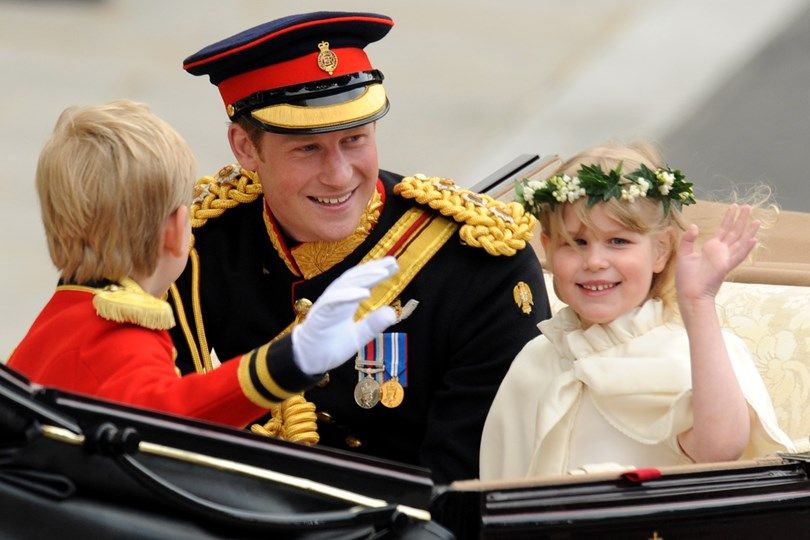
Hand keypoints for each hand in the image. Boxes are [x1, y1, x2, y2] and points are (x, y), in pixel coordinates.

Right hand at [292, 257, 398, 374]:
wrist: (309, 360)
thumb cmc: (331, 345)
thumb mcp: (358, 336)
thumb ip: (373, 324)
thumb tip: (393, 313)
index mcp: (347, 301)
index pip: (363, 282)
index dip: (378, 271)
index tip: (395, 265)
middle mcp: (338, 298)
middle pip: (356, 277)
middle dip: (373, 268)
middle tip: (392, 261)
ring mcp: (328, 304)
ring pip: (345, 284)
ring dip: (364, 277)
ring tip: (382, 273)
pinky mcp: (320, 313)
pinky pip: (334, 300)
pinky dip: (348, 294)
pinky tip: (364, 292)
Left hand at [676, 204, 758, 301]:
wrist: (689, 293)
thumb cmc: (686, 277)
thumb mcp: (684, 254)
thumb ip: (688, 239)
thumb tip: (694, 225)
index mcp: (711, 248)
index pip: (723, 229)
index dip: (729, 218)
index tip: (734, 206)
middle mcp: (721, 252)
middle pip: (734, 232)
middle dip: (741, 219)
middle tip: (748, 206)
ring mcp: (725, 259)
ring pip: (740, 242)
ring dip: (749, 231)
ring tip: (757, 220)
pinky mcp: (726, 266)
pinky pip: (738, 256)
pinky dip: (746, 248)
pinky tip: (754, 239)